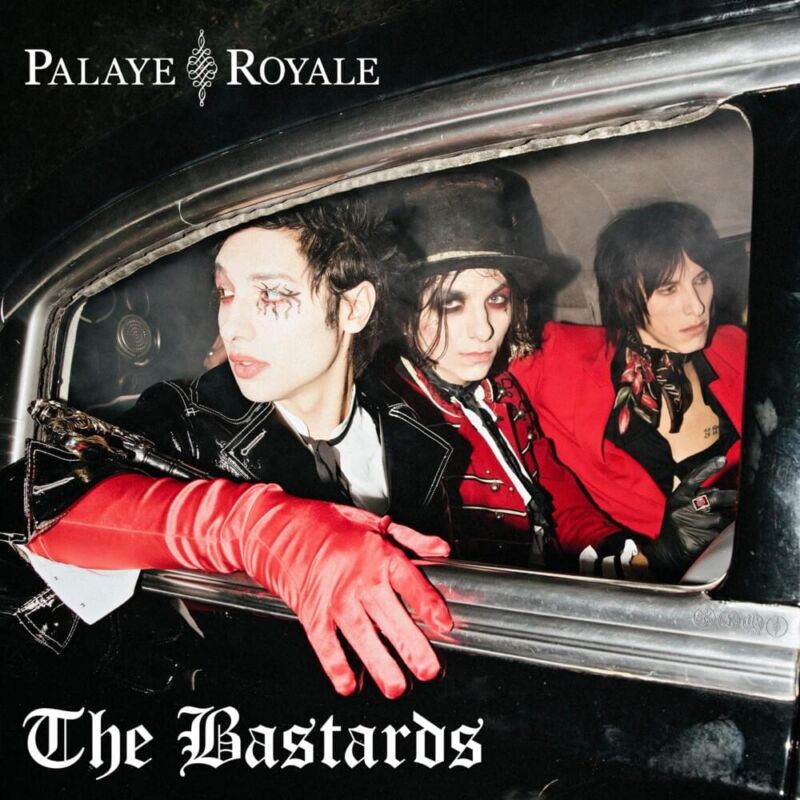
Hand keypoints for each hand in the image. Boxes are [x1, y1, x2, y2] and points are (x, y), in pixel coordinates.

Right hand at [239, 503, 452, 697]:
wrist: (277, 528)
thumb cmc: (326, 525)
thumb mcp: (372, 523)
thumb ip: (410, 538)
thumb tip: (440, 549)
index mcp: (377, 554)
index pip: (409, 582)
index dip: (428, 604)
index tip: (443, 624)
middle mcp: (357, 577)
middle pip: (388, 614)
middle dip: (410, 644)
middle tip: (428, 669)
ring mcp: (333, 597)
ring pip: (360, 634)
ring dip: (379, 663)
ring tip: (396, 687)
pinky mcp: (311, 611)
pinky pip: (325, 642)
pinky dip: (336, 665)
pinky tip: (349, 684)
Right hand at [642, 456, 736, 580]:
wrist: (666, 554)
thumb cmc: (676, 527)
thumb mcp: (679, 508)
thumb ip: (696, 497)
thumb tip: (719, 488)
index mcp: (677, 499)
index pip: (693, 479)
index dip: (708, 468)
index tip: (722, 460)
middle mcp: (683, 509)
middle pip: (715, 497)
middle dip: (731, 497)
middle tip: (740, 497)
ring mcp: (693, 524)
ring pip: (722, 517)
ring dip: (728, 519)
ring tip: (725, 522)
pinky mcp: (702, 538)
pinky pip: (723, 533)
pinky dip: (726, 533)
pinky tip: (721, 535)